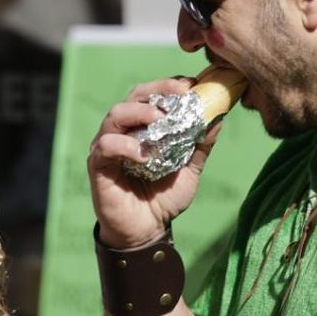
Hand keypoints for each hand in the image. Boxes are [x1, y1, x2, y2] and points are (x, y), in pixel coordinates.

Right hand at [88, 78, 224, 249]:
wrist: (147, 231)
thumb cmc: (164, 198)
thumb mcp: (190, 170)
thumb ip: (201, 145)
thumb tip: (219, 117)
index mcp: (144, 126)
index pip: (153, 94)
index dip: (170, 84)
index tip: (192, 85)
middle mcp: (124, 130)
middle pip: (134, 95)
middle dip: (157, 89)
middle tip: (179, 93)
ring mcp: (108, 145)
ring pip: (116, 114)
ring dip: (139, 112)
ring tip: (159, 119)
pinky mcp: (97, 165)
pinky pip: (105, 145)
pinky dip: (124, 145)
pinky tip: (143, 155)